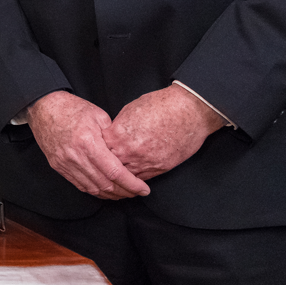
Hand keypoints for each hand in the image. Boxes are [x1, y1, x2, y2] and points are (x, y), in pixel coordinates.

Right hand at [27, 90, 150, 198]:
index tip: (143, 189)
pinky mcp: (58, 166)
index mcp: (88, 142)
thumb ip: (113, 136)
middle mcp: (75, 156)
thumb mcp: (98, 115)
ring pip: (93, 189)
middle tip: (137, 193)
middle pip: (105, 185)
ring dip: (111, 194)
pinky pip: (80, 185)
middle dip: (125, 192)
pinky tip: (105, 190)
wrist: (43, 107)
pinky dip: (95, 191)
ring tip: (124, 193)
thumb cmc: (71, 108)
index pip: (114, 172)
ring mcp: (64, 163)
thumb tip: (126, 151)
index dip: (131, 184)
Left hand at [103, 85, 223, 179]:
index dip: (96, 150)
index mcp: (119, 134)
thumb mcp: (130, 110)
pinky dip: (135, 179)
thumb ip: (118, 126)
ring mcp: (145, 161)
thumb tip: (111, 134)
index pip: (99, 149)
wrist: (189, 111)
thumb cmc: (161, 105)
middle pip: (109, 165)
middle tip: (102, 168)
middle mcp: (130, 150)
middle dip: (106, 166)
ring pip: (125, 176)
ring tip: (115, 177)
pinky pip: (142, 178)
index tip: (96, 152)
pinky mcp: (160, 167)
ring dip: (120, 176)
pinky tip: (131, 178)